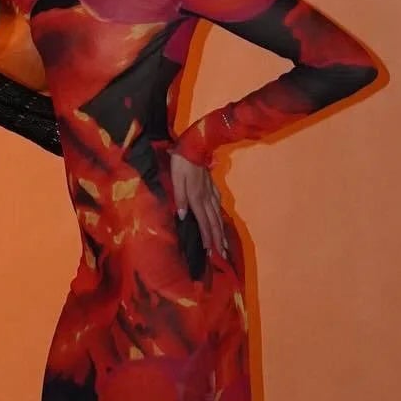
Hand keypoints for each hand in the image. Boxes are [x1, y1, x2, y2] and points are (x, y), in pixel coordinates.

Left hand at [170, 149, 228, 264]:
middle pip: (214, 222)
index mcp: (196, 197)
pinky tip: (221, 221)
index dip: (207, 237)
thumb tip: (184, 216)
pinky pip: (218, 206)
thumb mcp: (176, 178)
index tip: (211, 252)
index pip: (203, 222)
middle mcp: (206, 197)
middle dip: (218, 240)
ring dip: (221, 231)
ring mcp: (211, 192)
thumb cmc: (181, 162)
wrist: (194, 145)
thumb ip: (180, 196)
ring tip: (224, 245)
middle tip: (223, 256)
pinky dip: (221, 217)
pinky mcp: (212, 187)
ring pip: (218, 215)